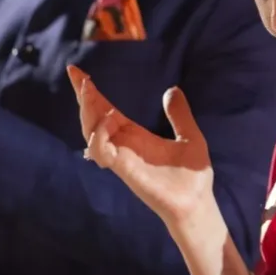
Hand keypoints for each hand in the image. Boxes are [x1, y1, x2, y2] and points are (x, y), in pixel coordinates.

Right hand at [66, 65, 212, 227]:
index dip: (92, 93)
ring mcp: (122, 158)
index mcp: (135, 135)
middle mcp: (124, 145)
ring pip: (92, 132)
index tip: (78, 72)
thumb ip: (179, 114)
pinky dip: (100, 135)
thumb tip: (172, 90)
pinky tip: (108, 120)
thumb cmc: (192, 175)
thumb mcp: (190, 135)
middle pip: (93, 118)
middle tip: (78, 76)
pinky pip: (103, 151)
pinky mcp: (125, 170)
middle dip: (84, 97)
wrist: (197, 202)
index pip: (106, 109)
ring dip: (89, 113)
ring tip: (92, 93)